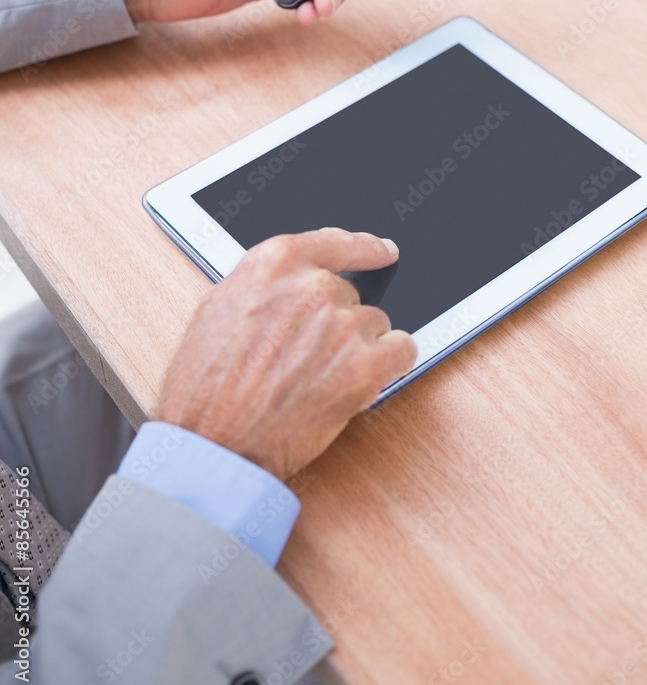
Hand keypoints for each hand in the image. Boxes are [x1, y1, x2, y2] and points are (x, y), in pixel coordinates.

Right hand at [155, 228, 416, 480]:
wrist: (214, 442)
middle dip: (334, 323)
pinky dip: (390, 364)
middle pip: (350, 294)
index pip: (336, 242)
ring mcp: (343, 324)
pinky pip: (402, 350)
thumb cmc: (206, 385)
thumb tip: (294, 284)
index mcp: (275, 263)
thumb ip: (265, 286)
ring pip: (373, 324)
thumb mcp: (219, 308)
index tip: (383, 250)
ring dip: (356, 348)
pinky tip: (363, 381)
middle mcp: (314, 286)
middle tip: (304, 359)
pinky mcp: (366, 366)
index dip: (364, 248)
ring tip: (317, 379)